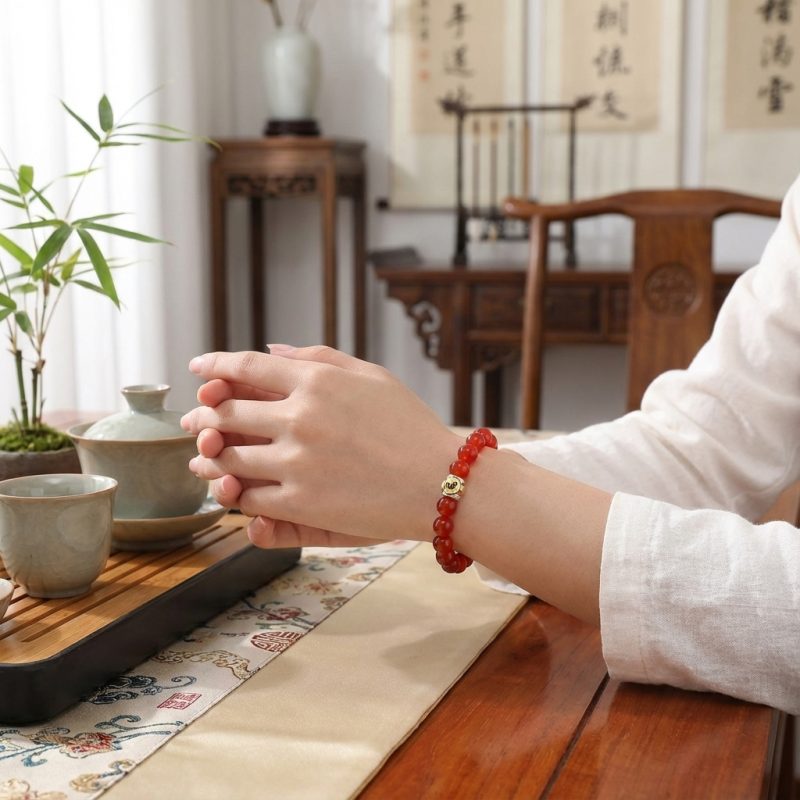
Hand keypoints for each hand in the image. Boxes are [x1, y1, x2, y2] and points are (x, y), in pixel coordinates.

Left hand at [181, 345, 460, 544]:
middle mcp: (300, 417)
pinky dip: (237, 493)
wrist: (442, 483)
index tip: (199, 369)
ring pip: (229, 457)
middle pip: (227, 412)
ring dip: (211, 457)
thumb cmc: (411, 427)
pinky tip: (235, 489)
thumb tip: (271, 348)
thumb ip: (318, 357)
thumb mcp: (372, 376)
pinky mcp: (300, 504)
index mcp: (316, 380)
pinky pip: (249, 498)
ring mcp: (297, 462)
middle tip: (195, 419)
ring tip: (205, 457)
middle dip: (203, 414)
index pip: (246, 367)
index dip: (214, 366)